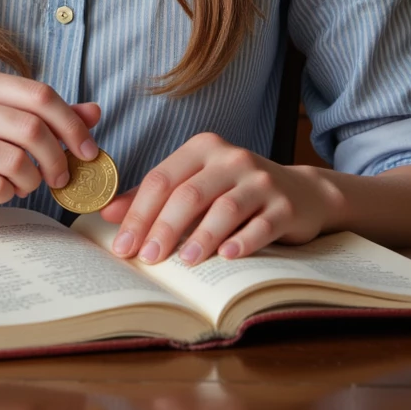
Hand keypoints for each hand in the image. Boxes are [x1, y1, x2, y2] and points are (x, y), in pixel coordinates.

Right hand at [0, 67, 100, 211]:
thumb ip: (38, 110)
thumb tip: (94, 112)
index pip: (41, 95)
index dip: (72, 123)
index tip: (87, 148)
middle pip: (34, 128)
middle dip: (58, 157)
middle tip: (62, 176)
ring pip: (18, 161)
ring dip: (33, 180)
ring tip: (26, 183)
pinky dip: (10, 193)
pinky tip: (2, 190)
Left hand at [99, 132, 337, 265]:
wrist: (301, 193)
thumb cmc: (236, 191)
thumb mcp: (196, 184)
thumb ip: (155, 197)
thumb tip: (109, 213)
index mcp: (202, 148)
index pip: (162, 179)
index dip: (139, 213)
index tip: (123, 245)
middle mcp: (231, 158)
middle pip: (189, 193)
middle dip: (164, 228)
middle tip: (148, 258)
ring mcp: (260, 180)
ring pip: (224, 208)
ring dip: (202, 237)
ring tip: (185, 261)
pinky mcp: (284, 205)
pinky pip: (261, 225)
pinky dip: (243, 241)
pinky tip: (227, 257)